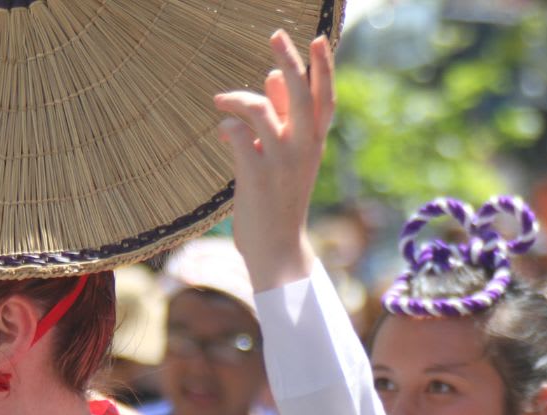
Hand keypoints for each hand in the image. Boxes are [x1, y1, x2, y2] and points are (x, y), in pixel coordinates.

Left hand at [214, 30, 334, 291]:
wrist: (278, 248)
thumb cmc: (280, 199)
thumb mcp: (289, 156)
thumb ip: (283, 117)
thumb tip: (272, 74)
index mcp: (314, 143)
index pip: (325, 98)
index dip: (324, 68)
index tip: (319, 38)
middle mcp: (303, 149)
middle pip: (300, 95)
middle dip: (289, 61)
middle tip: (276, 34)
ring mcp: (281, 162)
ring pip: (262, 109)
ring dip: (238, 98)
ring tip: (221, 101)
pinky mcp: (256, 176)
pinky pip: (236, 135)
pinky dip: (226, 127)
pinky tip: (223, 135)